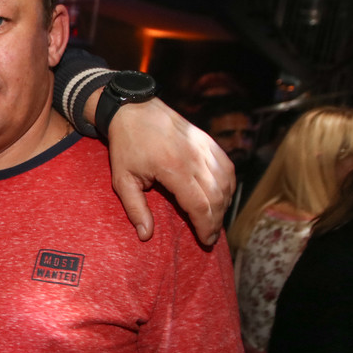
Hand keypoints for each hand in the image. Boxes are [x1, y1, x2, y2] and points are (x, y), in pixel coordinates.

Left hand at [105, 96, 234, 244]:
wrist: (134, 110)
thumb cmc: (126, 146)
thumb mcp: (123, 179)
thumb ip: (135, 208)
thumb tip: (146, 235)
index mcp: (174, 169)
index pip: (200, 206)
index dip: (205, 227)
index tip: (205, 242)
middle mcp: (195, 158)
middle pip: (217, 198)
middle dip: (216, 221)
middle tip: (209, 236)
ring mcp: (204, 148)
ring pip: (226, 183)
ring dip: (224, 205)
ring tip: (213, 220)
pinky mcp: (208, 141)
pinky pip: (228, 167)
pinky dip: (229, 185)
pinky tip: (222, 196)